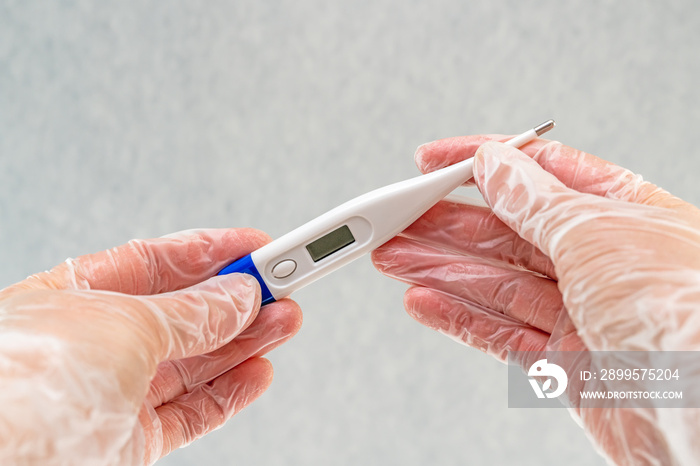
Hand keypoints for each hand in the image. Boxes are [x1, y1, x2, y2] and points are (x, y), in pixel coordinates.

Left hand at [0, 228, 302, 464]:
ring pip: (196, 362)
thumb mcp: (123, 324)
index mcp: (74, 296)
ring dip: (247, 342)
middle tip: (285, 284)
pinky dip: (231, 393)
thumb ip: (190, 312)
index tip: (258, 245)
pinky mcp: (130, 441)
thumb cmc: (23, 386)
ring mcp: (114, 393)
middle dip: (240, 298)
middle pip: (185, 313)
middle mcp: (95, 342)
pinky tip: (258, 371)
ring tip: (286, 323)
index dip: (212, 251)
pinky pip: (192, 411)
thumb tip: (237, 296)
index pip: (155, 263)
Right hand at [372, 136, 699, 464]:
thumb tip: (494, 166)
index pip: (539, 171)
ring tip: (391, 257)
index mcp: (623, 211)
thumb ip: (536, 201)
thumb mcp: (597, 232)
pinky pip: (500, 333)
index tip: (431, 162)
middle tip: (394, 218)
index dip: (480, 162)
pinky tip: (424, 301)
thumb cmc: (683, 310)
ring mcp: (583, 313)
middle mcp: (601, 260)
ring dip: (440, 269)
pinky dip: (458, 317)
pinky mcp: (567, 364)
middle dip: (446, 223)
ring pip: (495, 283)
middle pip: (507, 232)